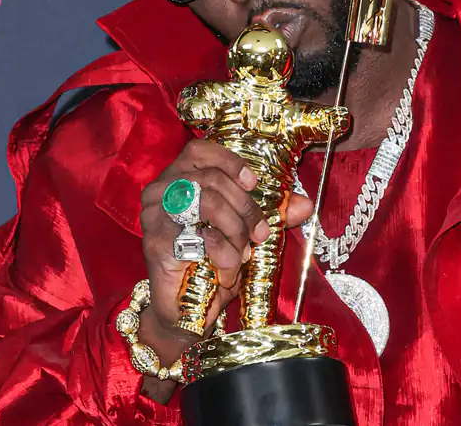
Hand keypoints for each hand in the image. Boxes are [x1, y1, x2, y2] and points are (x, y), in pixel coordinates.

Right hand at [135, 139, 314, 383]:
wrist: (184, 309)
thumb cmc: (211, 262)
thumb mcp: (246, 232)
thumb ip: (273, 214)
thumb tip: (305, 204)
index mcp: (178, 178)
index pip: (199, 150)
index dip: (229, 161)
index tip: (254, 184)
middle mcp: (161, 191)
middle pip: (211, 178)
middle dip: (245, 208)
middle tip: (260, 234)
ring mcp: (154, 215)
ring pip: (209, 202)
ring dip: (236, 231)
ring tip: (242, 254)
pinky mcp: (156, 241)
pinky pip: (203, 237)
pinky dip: (224, 255)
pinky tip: (226, 271)